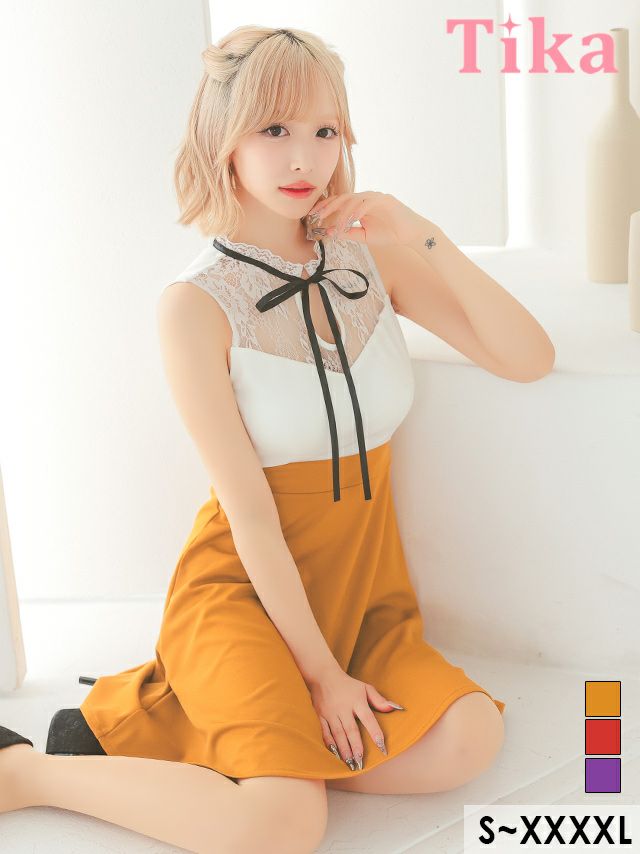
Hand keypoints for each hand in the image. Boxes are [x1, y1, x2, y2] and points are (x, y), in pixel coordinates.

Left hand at [307, 191, 427, 246]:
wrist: (411, 234)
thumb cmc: (390, 234)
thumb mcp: (365, 236)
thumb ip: (349, 233)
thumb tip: (330, 233)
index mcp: (360, 205)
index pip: (339, 202)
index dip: (325, 208)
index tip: (313, 217)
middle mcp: (366, 198)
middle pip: (342, 198)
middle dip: (328, 207)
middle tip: (317, 217)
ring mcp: (375, 197)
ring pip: (353, 200)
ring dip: (343, 213)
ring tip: (336, 226)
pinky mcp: (385, 200)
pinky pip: (367, 203)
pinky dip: (358, 211)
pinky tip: (351, 220)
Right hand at [308, 666, 404, 769]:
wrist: (323, 675)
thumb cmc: (348, 685)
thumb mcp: (365, 688)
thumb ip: (379, 700)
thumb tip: (396, 708)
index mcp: (357, 701)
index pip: (368, 718)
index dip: (375, 733)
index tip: (382, 748)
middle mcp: (344, 708)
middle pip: (351, 730)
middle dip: (356, 747)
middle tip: (362, 763)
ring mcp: (331, 713)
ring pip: (338, 734)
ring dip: (344, 750)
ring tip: (350, 764)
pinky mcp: (321, 716)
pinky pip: (325, 732)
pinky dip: (330, 744)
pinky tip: (335, 755)